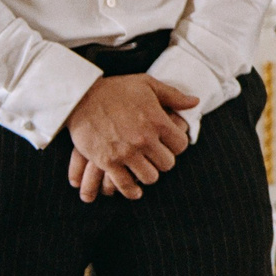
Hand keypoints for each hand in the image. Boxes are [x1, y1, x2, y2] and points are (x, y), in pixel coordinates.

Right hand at [63, 74, 196, 202]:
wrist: (81, 97)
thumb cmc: (116, 89)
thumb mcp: (148, 84)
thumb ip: (173, 95)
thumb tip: (195, 102)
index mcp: (157, 121)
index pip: (181, 145)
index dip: (178, 145)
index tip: (170, 144)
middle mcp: (144, 139)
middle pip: (167, 163)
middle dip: (164, 161)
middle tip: (157, 157)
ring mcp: (126, 152)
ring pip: (150, 177)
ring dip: (149, 174)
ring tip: (145, 168)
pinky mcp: (107, 162)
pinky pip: (125, 185)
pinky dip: (132, 190)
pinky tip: (135, 190)